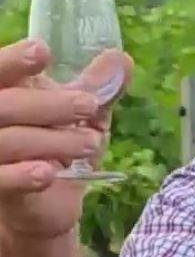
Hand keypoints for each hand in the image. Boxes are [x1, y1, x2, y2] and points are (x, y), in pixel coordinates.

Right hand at [0, 39, 132, 244]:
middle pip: (6, 104)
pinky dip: (23, 175)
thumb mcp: (81, 119)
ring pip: (9, 140)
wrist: (43, 204)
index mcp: (5, 94)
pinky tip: (47, 173)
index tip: (42, 52)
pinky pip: (2, 179)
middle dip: (50, 104)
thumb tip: (121, 58)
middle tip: (89, 105)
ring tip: (91, 143)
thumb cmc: (55, 149)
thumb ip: (97, 89)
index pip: (0, 71)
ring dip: (53, 141)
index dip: (15, 61)